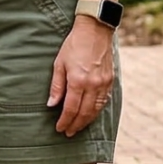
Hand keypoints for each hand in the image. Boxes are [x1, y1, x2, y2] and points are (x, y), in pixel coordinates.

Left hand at [48, 16, 115, 135]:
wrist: (95, 30)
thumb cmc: (74, 45)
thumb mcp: (59, 63)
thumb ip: (57, 86)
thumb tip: (52, 104)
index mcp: (78, 81)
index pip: (71, 108)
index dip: (65, 121)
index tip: (60, 128)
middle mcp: (93, 84)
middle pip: (84, 113)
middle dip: (76, 125)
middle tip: (68, 133)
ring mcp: (104, 83)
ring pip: (96, 109)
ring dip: (87, 121)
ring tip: (78, 127)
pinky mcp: (110, 80)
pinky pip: (103, 101)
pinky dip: (96, 111)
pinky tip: (90, 114)